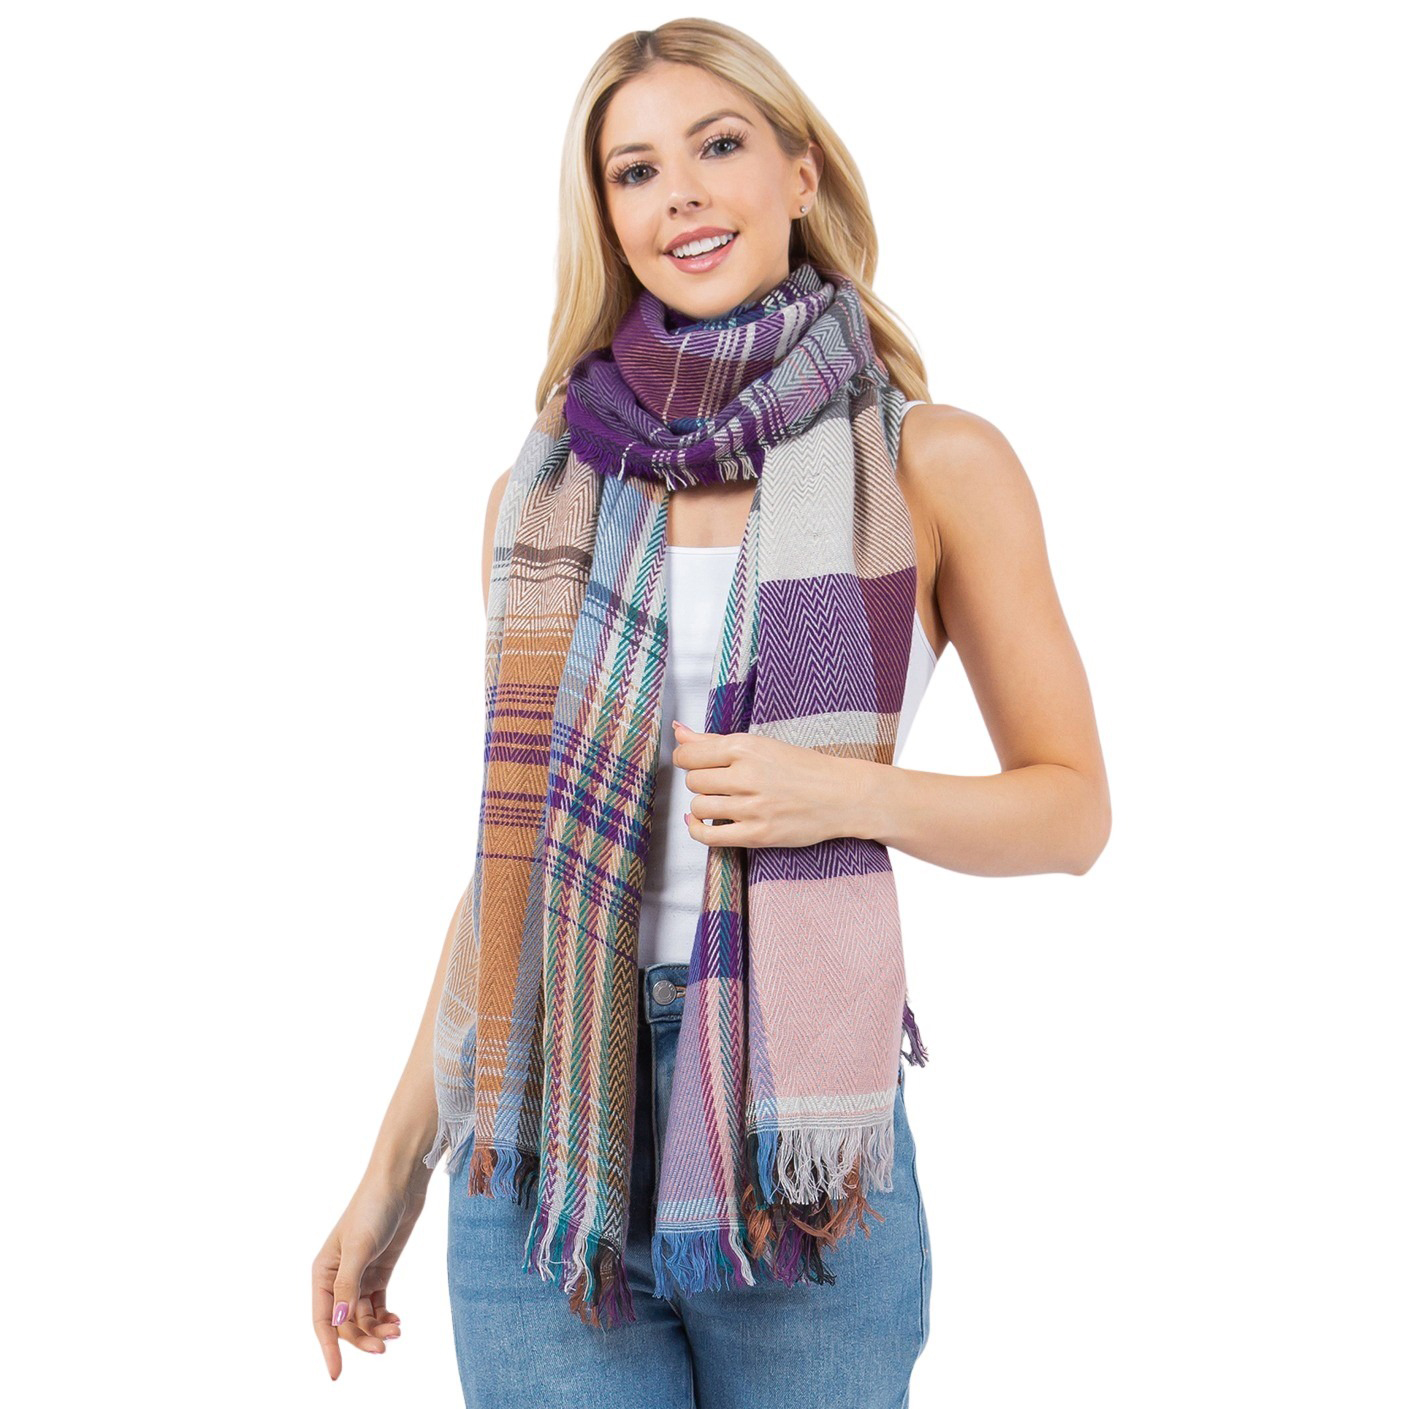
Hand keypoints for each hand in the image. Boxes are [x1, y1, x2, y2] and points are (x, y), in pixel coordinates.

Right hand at [312, 1173, 424, 1379]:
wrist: (400, 1182)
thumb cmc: (373, 1208)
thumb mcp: (359, 1248)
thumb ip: (348, 1286)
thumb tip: (338, 1323)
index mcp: (322, 1272)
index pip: (322, 1320)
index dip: (328, 1348)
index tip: (337, 1375)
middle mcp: (337, 1277)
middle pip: (345, 1322)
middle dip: (362, 1337)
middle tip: (384, 1347)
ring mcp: (360, 1275)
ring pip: (363, 1316)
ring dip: (377, 1328)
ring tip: (397, 1332)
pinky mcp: (380, 1271)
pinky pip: (378, 1304)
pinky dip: (385, 1317)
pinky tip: (397, 1322)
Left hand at [671, 719, 856, 849]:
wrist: (841, 795)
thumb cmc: (802, 768)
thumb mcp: (760, 745)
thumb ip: (713, 741)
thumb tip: (678, 730)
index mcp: (745, 747)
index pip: (688, 754)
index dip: (687, 759)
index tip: (697, 763)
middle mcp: (746, 775)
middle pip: (693, 781)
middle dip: (701, 782)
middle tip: (720, 783)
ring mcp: (752, 807)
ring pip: (698, 807)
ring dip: (703, 806)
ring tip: (721, 802)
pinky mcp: (757, 834)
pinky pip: (708, 836)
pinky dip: (697, 830)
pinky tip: (703, 824)